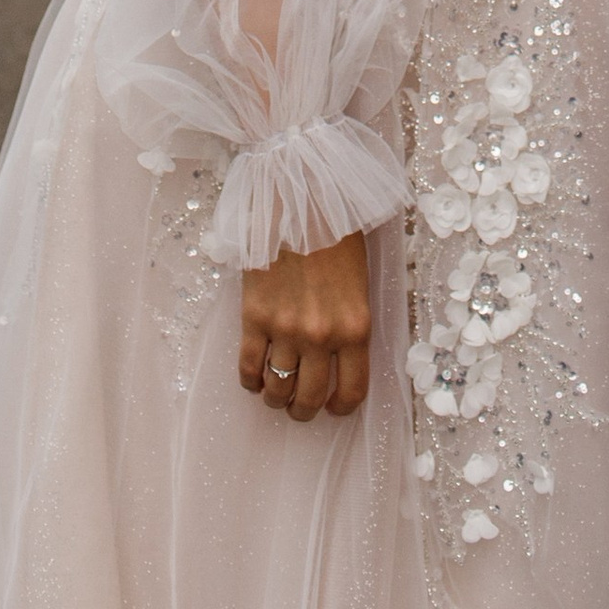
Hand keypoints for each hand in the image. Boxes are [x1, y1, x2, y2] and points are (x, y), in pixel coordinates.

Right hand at [239, 231, 371, 420]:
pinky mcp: (254, 316)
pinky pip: (248, 366)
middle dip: (303, 410)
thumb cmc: (337, 233)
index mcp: (355, 327)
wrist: (302, 198)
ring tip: (275, 393)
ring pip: (277, 388)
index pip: (352, 391)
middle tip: (299, 407)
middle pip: (309, 397)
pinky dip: (250, 380)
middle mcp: (321, 336)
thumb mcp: (359, 283)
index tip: (333, 407)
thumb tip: (340, 360)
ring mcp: (285, 328)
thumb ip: (350, 324)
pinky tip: (254, 377)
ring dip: (275, 398)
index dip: (340, 407)